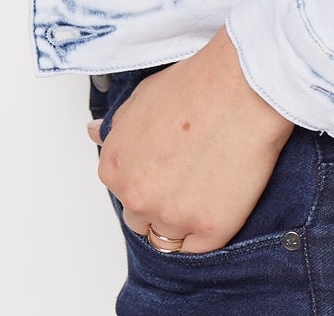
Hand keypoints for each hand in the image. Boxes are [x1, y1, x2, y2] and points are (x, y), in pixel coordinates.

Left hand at [86, 27, 294, 253]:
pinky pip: (199, 248)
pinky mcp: (209, 230)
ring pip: (168, 237)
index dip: (146, 178)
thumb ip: (116, 127)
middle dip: (160, 201)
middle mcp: (136, 197)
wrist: (240, 87)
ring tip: (204, 183)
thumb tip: (93, 133)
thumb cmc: (193, 86)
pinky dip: (206, 230)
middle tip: (187, 172)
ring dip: (181, 218)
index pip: (122, 192)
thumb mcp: (140, 98)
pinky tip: (218, 198)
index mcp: (114, 168)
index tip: (165, 165)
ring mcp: (172, 217)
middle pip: (141, 219)